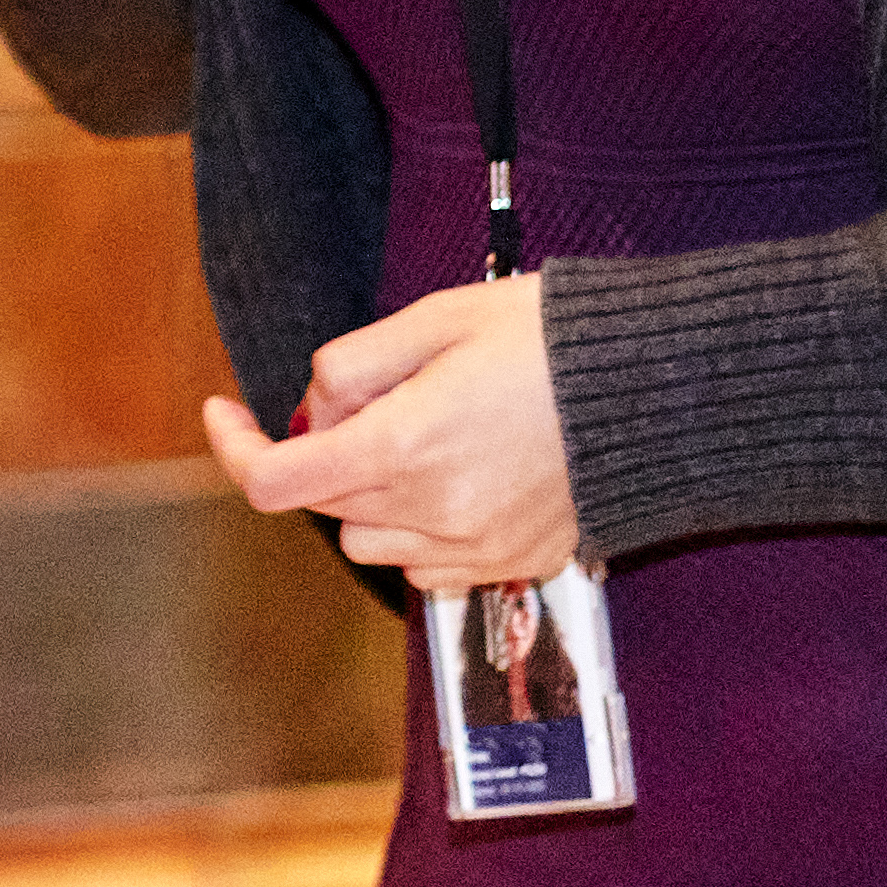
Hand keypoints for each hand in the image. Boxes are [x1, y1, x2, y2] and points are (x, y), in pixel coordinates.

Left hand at [203, 272, 581, 586]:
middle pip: (326, 506)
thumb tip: (313, 410)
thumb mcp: (435, 319)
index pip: (277, 480)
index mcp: (404, 447)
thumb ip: (352, 365)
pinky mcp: (512, 565)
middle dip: (326, 455)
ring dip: (370, 499)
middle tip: (375, 398)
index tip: (227, 414)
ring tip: (425, 438)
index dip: (236, 446)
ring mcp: (475, 548)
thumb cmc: (550, 340)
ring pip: (371, 543)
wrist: (658, 388)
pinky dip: (421, 530)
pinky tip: (460, 478)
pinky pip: (429, 566)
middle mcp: (434, 513)